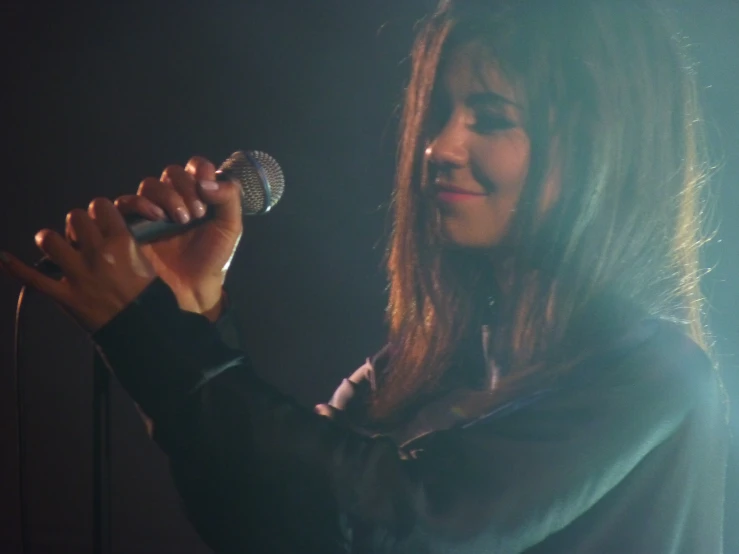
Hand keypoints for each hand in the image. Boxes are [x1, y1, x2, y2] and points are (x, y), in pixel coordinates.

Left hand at [0, 198, 156, 331]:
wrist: (143, 329)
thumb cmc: (150, 297)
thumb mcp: (148, 262)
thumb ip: (128, 243)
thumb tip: (113, 230)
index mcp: (122, 242)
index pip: (100, 206)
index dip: (97, 210)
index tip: (99, 219)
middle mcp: (98, 253)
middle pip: (74, 217)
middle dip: (76, 224)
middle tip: (81, 236)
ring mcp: (78, 274)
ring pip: (50, 240)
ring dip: (51, 241)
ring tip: (56, 247)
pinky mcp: (65, 295)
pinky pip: (33, 279)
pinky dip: (15, 268)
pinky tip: (4, 258)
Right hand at [114, 156, 242, 320]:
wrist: (195, 286)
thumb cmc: (213, 257)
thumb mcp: (230, 227)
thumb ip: (229, 198)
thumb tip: (206, 181)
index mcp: (198, 195)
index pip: (196, 166)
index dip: (200, 172)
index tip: (208, 193)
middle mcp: (174, 198)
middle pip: (171, 172)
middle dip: (184, 188)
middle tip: (196, 213)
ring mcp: (153, 210)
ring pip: (149, 184)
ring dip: (166, 196)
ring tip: (180, 220)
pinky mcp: (134, 224)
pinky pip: (126, 202)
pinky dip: (141, 204)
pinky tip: (158, 218)